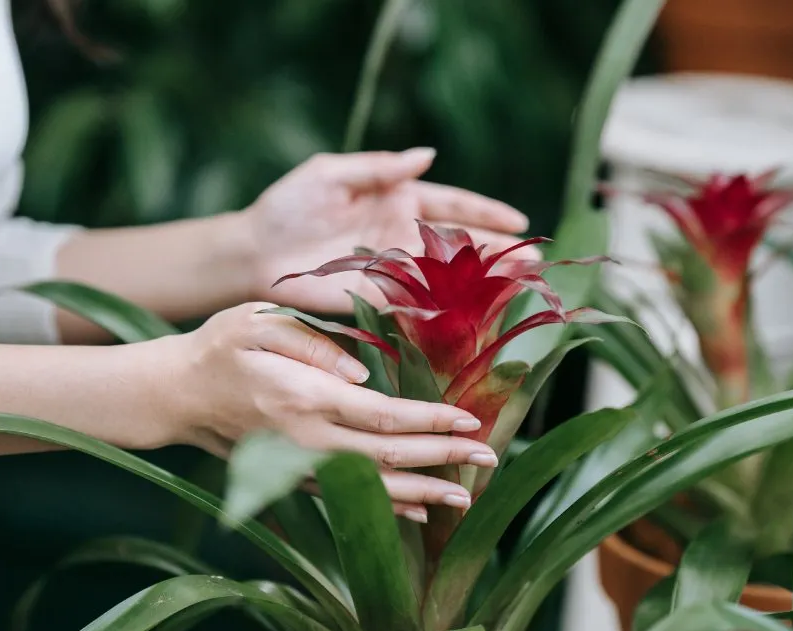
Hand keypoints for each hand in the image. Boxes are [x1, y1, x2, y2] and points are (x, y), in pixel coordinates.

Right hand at [160, 303, 491, 520]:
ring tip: (467, 497)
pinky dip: (389, 506)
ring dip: (424, 493)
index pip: (382, 415)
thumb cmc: (220, 346)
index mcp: (305, 397)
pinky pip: (351, 497)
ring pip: (373, 488)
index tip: (469, 420)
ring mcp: (301, 465)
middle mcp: (306, 440)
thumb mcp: (258, 321)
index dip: (429, 421)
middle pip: (388, 457)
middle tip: (491, 457)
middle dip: (443, 459)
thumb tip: (362, 372)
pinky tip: (421, 510)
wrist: (174, 394)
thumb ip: (313, 342)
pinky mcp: (294, 477)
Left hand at [244, 148, 539, 312]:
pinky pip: (424, 302)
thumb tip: (427, 156)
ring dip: (486, 279)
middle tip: (536, 259)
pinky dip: (453, 307)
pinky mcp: (382, 296)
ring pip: (452, 274)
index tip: (520, 220)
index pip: (454, 204)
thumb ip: (379, 166)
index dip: (488, 211)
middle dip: (500, 249)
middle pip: (463, 241)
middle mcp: (404, 235)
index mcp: (398, 200)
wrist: (256, 252)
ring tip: (522, 283)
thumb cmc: (288, 206)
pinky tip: (480, 312)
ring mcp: (396, 268)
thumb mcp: (330, 173)